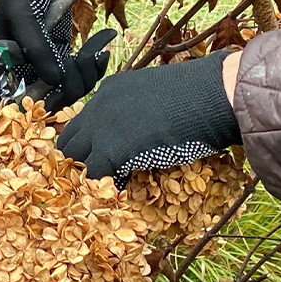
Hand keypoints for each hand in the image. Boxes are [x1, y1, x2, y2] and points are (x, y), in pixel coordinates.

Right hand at [0, 0, 113, 109]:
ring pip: (71, 88)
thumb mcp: (24, 16)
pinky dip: (96, 62)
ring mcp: (44, 66)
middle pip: (54, 98)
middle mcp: (23, 71)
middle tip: (87, 55)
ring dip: (89, 70)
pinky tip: (104, 42)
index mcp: (5, 66)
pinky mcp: (62, 58)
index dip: (47, 97)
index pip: (24, 100)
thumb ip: (37, 49)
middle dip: (75, 79)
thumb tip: (55, 80)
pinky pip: (81, 74)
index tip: (65, 77)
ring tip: (101, 46)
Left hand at [57, 50, 242, 188]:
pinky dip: (102, 186)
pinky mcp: (111, 148)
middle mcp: (98, 105)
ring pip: (74, 157)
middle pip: (70, 138)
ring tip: (104, 186)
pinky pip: (93, 174)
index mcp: (109, 90)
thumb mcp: (155, 96)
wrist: (211, 96)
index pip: (83, 121)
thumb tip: (137, 134)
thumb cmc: (197, 95)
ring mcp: (101, 126)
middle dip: (78, 159)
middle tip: (96, 177)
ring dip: (86, 173)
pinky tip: (117, 191)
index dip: (89, 142)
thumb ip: (137, 110)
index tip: (97, 157)